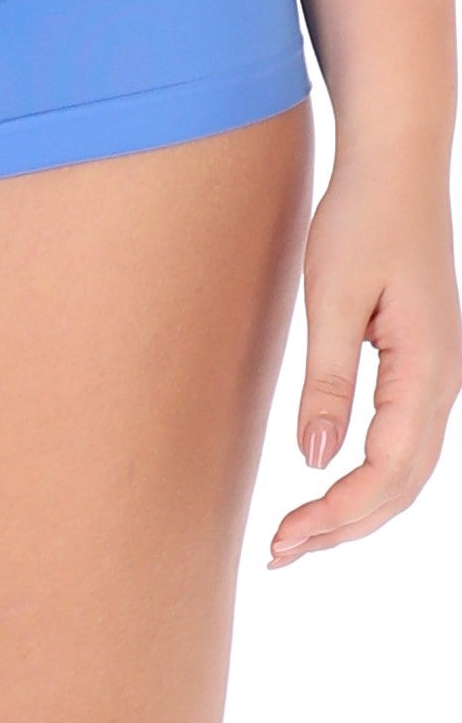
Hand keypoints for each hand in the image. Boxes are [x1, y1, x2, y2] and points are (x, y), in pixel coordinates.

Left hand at [270, 160, 461, 566]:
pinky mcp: (420, 364)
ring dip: (355, 509)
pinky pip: (402, 440)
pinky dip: (367, 476)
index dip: (337, 513)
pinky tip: (328, 487)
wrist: (395, 169)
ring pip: (405, 469)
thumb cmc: (361, 222)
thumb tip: (314, 460)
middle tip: (278, 554)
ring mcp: (438, 376)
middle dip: (343, 527)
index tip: (284, 537)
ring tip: (297, 538)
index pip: (387, 471)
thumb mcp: (333, 297)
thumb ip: (328, 380)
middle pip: (402, 485)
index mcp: (428, 372)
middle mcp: (444, 383)